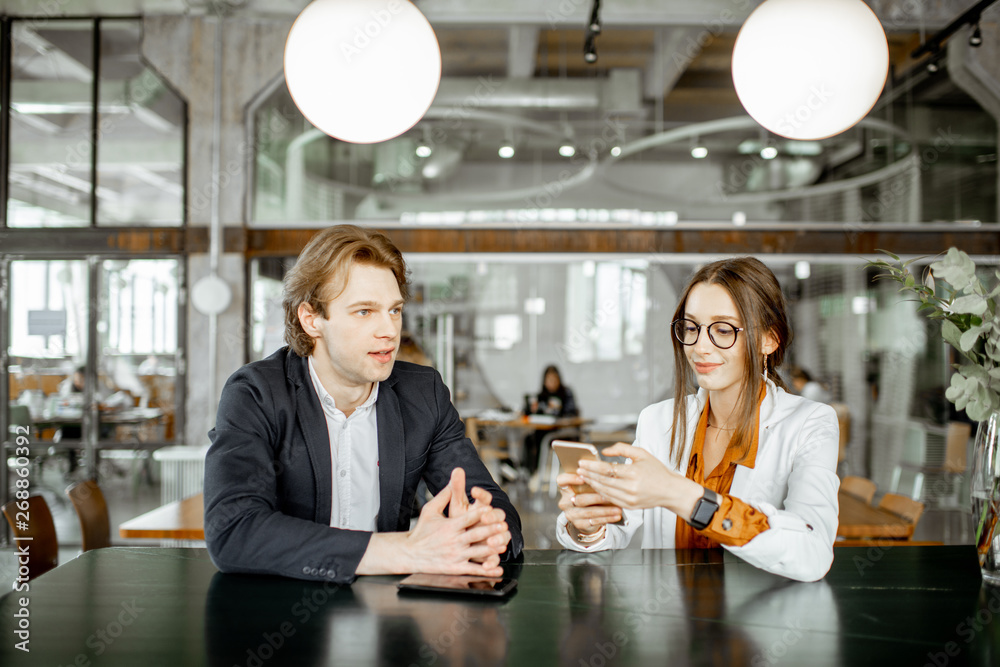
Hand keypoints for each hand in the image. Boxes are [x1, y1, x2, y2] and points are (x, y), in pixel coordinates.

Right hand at [358, 474, 508, 576]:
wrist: (410, 552)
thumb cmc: (421, 530)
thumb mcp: (430, 509)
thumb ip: (444, 495)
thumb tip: (455, 477)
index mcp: (450, 525)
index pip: (469, 517)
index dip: (481, 512)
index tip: (492, 508)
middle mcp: (454, 540)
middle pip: (476, 534)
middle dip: (491, 530)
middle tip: (504, 526)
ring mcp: (455, 555)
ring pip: (477, 552)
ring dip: (492, 549)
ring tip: (503, 545)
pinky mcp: (455, 567)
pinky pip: (473, 569)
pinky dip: (486, 570)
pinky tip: (497, 569)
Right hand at [556, 471, 621, 536]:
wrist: (585, 515)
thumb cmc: (589, 494)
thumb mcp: (587, 486)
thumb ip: (592, 480)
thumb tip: (608, 472)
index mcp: (566, 488)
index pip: (561, 481)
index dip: (570, 479)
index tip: (582, 478)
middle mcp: (565, 502)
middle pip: (579, 499)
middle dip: (596, 498)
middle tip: (609, 496)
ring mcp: (571, 514)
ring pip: (589, 512)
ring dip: (605, 510)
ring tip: (618, 508)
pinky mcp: (579, 524)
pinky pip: (594, 521)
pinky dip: (607, 518)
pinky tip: (616, 516)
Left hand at [577, 443, 701, 516]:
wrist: (670, 491)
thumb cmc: (656, 470)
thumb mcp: (641, 454)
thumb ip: (622, 449)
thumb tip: (605, 451)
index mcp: (634, 473)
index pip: (607, 469)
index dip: (592, 466)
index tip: (582, 463)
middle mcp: (631, 487)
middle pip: (603, 481)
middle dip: (589, 475)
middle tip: (579, 470)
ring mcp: (630, 499)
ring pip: (605, 492)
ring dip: (592, 485)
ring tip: (584, 478)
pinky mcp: (630, 507)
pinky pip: (611, 500)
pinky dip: (601, 493)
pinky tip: (595, 487)